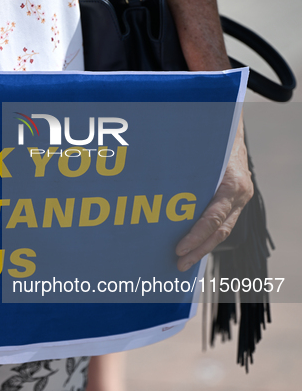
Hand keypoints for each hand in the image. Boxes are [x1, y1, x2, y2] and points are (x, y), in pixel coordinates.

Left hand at [175, 118, 252, 270]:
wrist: (229, 126)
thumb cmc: (210, 139)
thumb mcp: (197, 154)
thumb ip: (182, 173)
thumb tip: (150, 188)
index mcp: (232, 185)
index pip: (213, 219)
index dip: (195, 237)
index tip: (178, 250)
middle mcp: (239, 194)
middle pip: (218, 232)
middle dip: (197, 250)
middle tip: (178, 264)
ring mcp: (239, 199)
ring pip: (221, 231)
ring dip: (202, 248)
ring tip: (183, 262)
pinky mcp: (234, 200)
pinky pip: (221, 223)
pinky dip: (206, 236)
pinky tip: (192, 246)